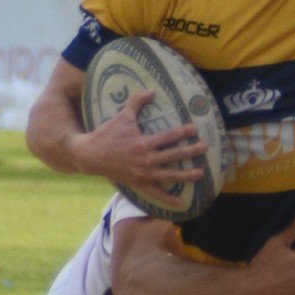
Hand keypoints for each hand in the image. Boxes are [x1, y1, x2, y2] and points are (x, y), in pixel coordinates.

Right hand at [70, 89, 207, 205]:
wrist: (90, 155)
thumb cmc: (107, 134)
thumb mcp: (122, 116)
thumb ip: (137, 102)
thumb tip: (151, 90)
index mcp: (144, 143)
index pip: (168, 137)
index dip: (183, 133)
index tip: (195, 129)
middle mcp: (146, 160)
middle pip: (173, 155)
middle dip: (190, 151)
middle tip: (204, 147)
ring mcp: (143, 174)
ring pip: (170, 175)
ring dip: (186, 175)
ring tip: (200, 173)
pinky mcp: (139, 184)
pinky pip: (156, 193)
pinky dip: (169, 200)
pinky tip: (181, 204)